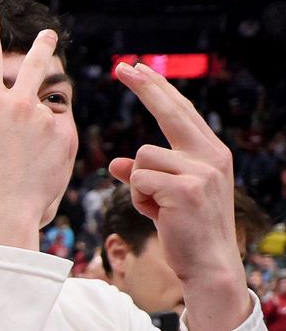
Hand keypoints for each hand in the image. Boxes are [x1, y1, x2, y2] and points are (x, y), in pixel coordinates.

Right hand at [0, 9, 75, 249]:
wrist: (0, 213)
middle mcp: (16, 104)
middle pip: (34, 64)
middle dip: (42, 46)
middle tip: (48, 35)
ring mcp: (43, 118)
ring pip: (46, 112)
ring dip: (40, 129)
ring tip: (31, 154)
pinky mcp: (65, 135)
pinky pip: (60, 133)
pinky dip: (53, 147)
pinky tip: (42, 168)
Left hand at [108, 63, 245, 320]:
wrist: (208, 265)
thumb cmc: (185, 231)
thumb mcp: (163, 197)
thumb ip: (143, 176)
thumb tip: (117, 163)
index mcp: (210, 153)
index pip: (180, 112)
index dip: (157, 89)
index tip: (137, 69)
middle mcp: (211, 156)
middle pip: (171, 112)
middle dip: (146, 87)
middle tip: (124, 66)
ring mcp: (202, 171)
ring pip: (142, 157)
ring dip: (138, 186)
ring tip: (158, 208)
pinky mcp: (186, 188)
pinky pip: (139, 179)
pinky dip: (139, 199)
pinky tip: (159, 215)